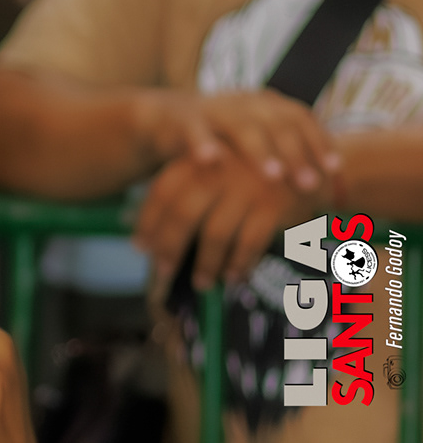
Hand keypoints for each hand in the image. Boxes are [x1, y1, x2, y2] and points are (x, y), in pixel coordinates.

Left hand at [133, 151, 324, 289]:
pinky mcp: (276, 206)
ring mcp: (250, 188)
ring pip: (215, 235)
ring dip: (206, 264)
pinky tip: (233, 277)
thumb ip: (180, 190)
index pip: (163, 191)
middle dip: (170, 247)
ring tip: (202, 283)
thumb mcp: (215, 170)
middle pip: (184, 215)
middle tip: (162, 271)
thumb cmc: (251, 172)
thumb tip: (129, 222)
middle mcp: (222, 170)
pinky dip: (238, 264)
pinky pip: (248, 244)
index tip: (139, 247)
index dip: (148, 221)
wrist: (313, 160)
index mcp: (202, 159)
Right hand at [148, 89, 339, 192]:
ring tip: (273, 177)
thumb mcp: (256, 139)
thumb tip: (329, 188)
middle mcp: (246, 102)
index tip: (334, 170)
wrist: (166, 118)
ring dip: (260, 152)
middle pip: (278, 125)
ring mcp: (216, 109)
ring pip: (242, 128)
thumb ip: (286, 154)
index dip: (319, 142)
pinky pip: (195, 131)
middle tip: (309, 185)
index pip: (302, 119)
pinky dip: (203, 144)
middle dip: (296, 155)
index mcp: (269, 105)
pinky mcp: (184, 119)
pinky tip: (212, 161)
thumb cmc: (221, 138)